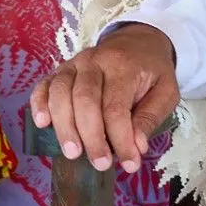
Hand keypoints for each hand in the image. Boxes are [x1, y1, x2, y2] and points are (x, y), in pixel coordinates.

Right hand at [30, 24, 179, 174]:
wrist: (137, 41)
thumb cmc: (151, 71)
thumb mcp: (166, 91)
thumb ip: (151, 117)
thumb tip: (136, 145)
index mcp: (124, 66)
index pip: (116, 106)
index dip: (121, 139)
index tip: (130, 164)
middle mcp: (95, 61)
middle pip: (85, 100)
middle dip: (91, 136)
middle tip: (100, 163)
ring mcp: (74, 64)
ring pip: (60, 93)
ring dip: (64, 126)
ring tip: (72, 153)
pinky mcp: (60, 69)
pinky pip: (44, 85)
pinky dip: (39, 104)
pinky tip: (43, 124)